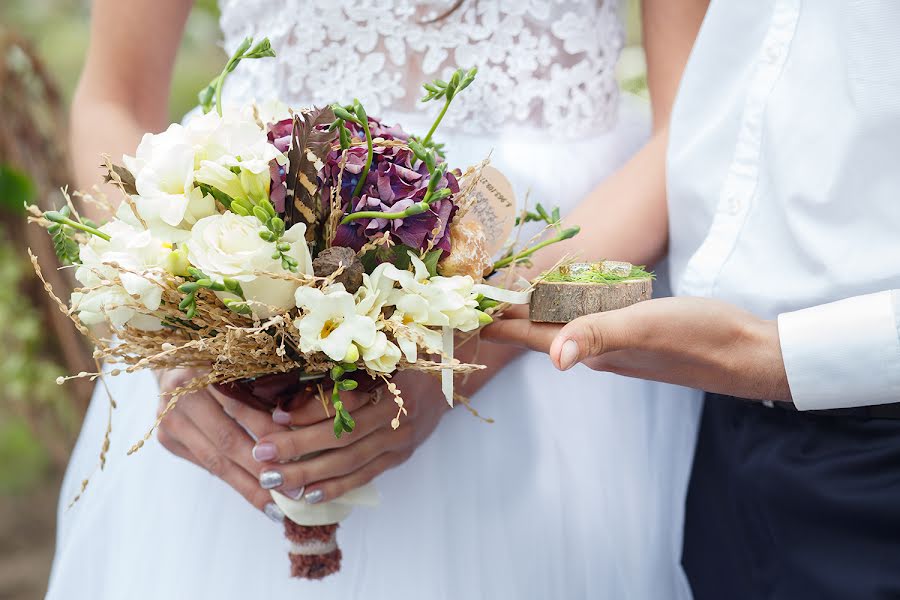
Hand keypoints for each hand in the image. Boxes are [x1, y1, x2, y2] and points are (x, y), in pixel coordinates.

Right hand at [155, 368, 290, 517]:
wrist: (172, 361)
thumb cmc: (220, 360)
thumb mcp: (240, 365)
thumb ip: (262, 390)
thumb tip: (298, 427)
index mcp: (201, 372)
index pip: (241, 410)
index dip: (270, 434)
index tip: (301, 454)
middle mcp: (179, 398)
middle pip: (227, 441)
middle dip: (263, 470)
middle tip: (294, 494)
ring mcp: (168, 421)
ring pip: (216, 462)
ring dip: (249, 487)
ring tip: (277, 507)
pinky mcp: (166, 439)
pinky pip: (207, 464)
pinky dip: (234, 480)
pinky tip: (257, 496)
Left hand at [249, 371, 449, 504]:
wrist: (445, 381)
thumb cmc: (402, 361)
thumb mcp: (378, 356)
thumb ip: (341, 373)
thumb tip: (289, 396)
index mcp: (389, 381)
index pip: (344, 402)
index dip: (309, 411)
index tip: (275, 416)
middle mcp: (396, 413)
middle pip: (343, 435)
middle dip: (298, 447)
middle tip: (262, 454)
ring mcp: (399, 438)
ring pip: (350, 461)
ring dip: (311, 473)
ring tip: (275, 481)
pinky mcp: (399, 456)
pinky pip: (365, 475)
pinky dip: (337, 487)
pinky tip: (310, 496)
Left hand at [483, 297, 791, 401]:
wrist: (747, 352)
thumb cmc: (698, 337)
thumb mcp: (645, 328)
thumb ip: (598, 335)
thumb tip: (554, 357)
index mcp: (589, 347)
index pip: (527, 334)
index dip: (494, 320)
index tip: (460, 307)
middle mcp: (595, 348)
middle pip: (537, 329)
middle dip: (504, 313)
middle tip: (470, 294)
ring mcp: (615, 342)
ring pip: (559, 323)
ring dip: (530, 308)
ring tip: (504, 292)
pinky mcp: (634, 332)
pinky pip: (586, 316)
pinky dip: (565, 303)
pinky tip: (564, 293)